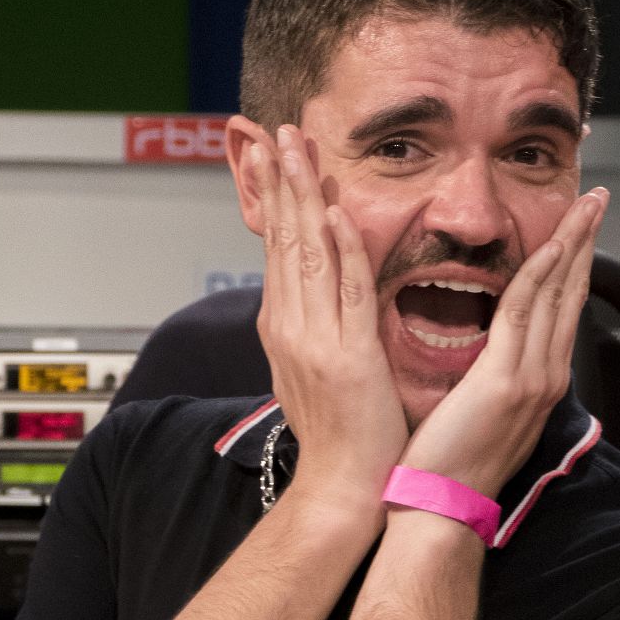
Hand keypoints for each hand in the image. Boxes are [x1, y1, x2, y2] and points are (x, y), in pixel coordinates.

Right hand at [250, 127, 408, 520]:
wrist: (342, 488)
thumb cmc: (337, 436)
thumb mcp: (311, 371)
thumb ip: (309, 329)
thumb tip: (306, 299)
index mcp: (283, 329)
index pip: (277, 249)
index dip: (274, 199)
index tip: (270, 156)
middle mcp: (291, 328)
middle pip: (284, 240)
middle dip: (280, 181)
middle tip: (277, 132)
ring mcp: (316, 340)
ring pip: (308, 253)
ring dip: (303, 197)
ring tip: (296, 150)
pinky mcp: (349, 356)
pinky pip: (346, 291)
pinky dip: (340, 251)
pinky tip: (333, 214)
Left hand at [400, 188, 608, 498]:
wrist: (441, 509)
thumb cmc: (450, 466)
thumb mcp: (482, 412)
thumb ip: (493, 376)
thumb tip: (488, 350)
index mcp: (540, 383)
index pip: (564, 310)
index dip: (575, 264)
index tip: (579, 228)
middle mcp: (547, 377)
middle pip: (574, 293)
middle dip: (587, 242)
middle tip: (597, 199)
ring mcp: (532, 379)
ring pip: (558, 295)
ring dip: (573, 244)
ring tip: (585, 206)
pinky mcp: (505, 380)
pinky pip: (526, 313)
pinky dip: (541, 275)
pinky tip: (552, 245)